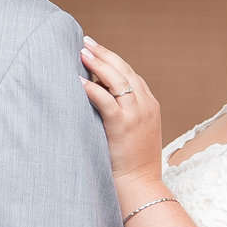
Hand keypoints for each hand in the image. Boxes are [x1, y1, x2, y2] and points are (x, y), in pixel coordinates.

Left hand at [80, 38, 164, 190]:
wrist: (140, 184)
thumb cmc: (132, 162)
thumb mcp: (134, 131)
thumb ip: (123, 112)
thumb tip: (99, 96)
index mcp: (149, 105)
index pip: (131, 74)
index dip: (113, 60)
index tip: (96, 49)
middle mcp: (145, 105)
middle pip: (124, 71)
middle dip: (104, 55)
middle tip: (86, 43)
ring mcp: (136, 114)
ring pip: (117, 80)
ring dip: (97, 64)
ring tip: (81, 53)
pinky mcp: (122, 125)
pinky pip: (105, 100)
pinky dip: (90, 88)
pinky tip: (77, 81)